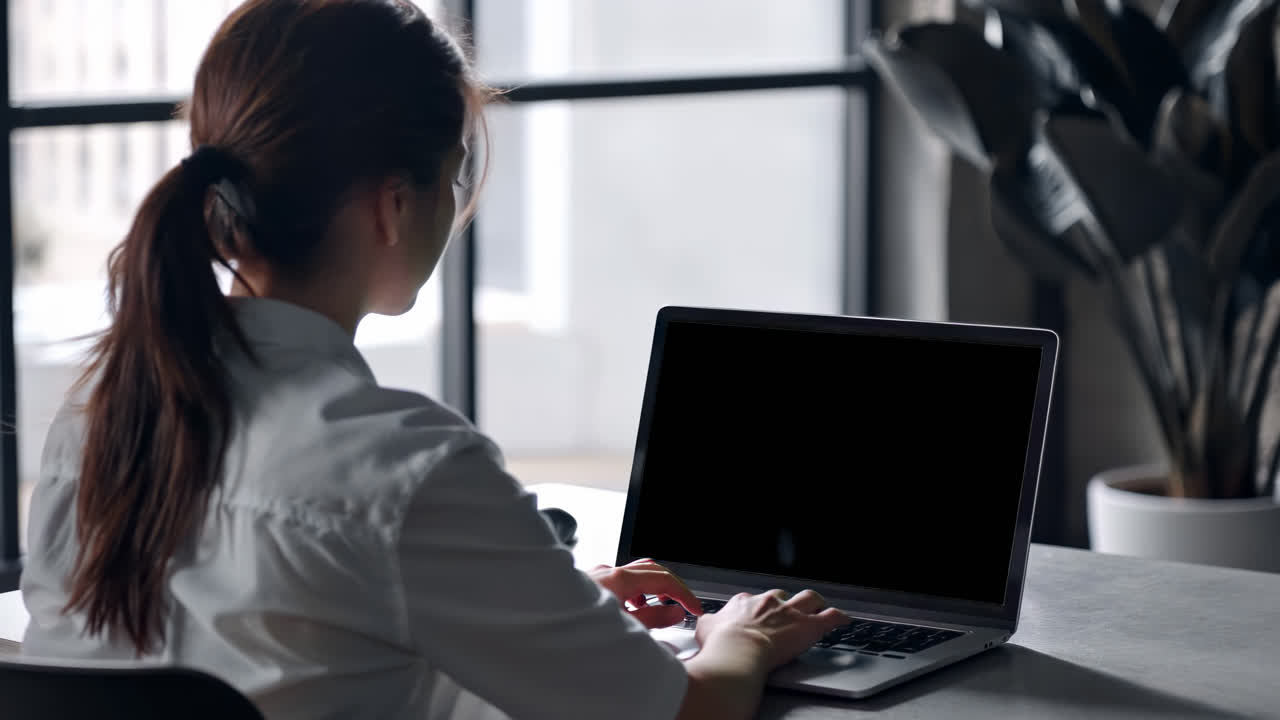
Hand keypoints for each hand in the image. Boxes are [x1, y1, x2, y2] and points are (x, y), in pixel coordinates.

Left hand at [587, 558, 701, 628]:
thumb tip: (674, 611)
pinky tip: (629, 608)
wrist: (541, 635)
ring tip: (655, 608)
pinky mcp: (584, 583)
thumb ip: (653, 618)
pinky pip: (616, 579)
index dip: (683, 593)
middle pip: (650, 568)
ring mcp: (594, 575)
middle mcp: (605, 571)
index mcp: (619, 579)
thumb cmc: (576, 631)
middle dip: (669, 585)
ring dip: (649, 587)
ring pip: (631, 572)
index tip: (694, 608)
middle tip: (682, 604)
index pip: (663, 579)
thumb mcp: (624, 629)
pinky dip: (631, 589)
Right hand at [694, 589, 847, 670]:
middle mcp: (768, 603)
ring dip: (815, 602)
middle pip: (781, 596)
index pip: (754, 600)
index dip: (758, 608)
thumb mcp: (705, 629)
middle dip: (786, 603)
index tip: (759, 615)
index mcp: (744, 603)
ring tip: (819, 606)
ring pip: (808, 598)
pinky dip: (839, 617)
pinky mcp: (808, 626)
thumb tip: (706, 623)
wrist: (738, 651)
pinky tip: (844, 619)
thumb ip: (709, 623)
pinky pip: (830, 617)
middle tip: (788, 613)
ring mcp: (790, 613)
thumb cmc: (721, 644)